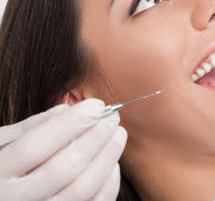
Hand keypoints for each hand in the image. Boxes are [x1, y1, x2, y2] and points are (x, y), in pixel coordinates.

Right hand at [0, 99, 126, 200]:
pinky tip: (113, 165)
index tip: (96, 105)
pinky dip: (107, 185)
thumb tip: (66, 109)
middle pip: (63, 168)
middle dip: (95, 138)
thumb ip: (27, 130)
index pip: (34, 146)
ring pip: (81, 189)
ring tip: (118, 135)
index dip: (70, 124)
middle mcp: (13, 200)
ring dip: (106, 158)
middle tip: (112, 117)